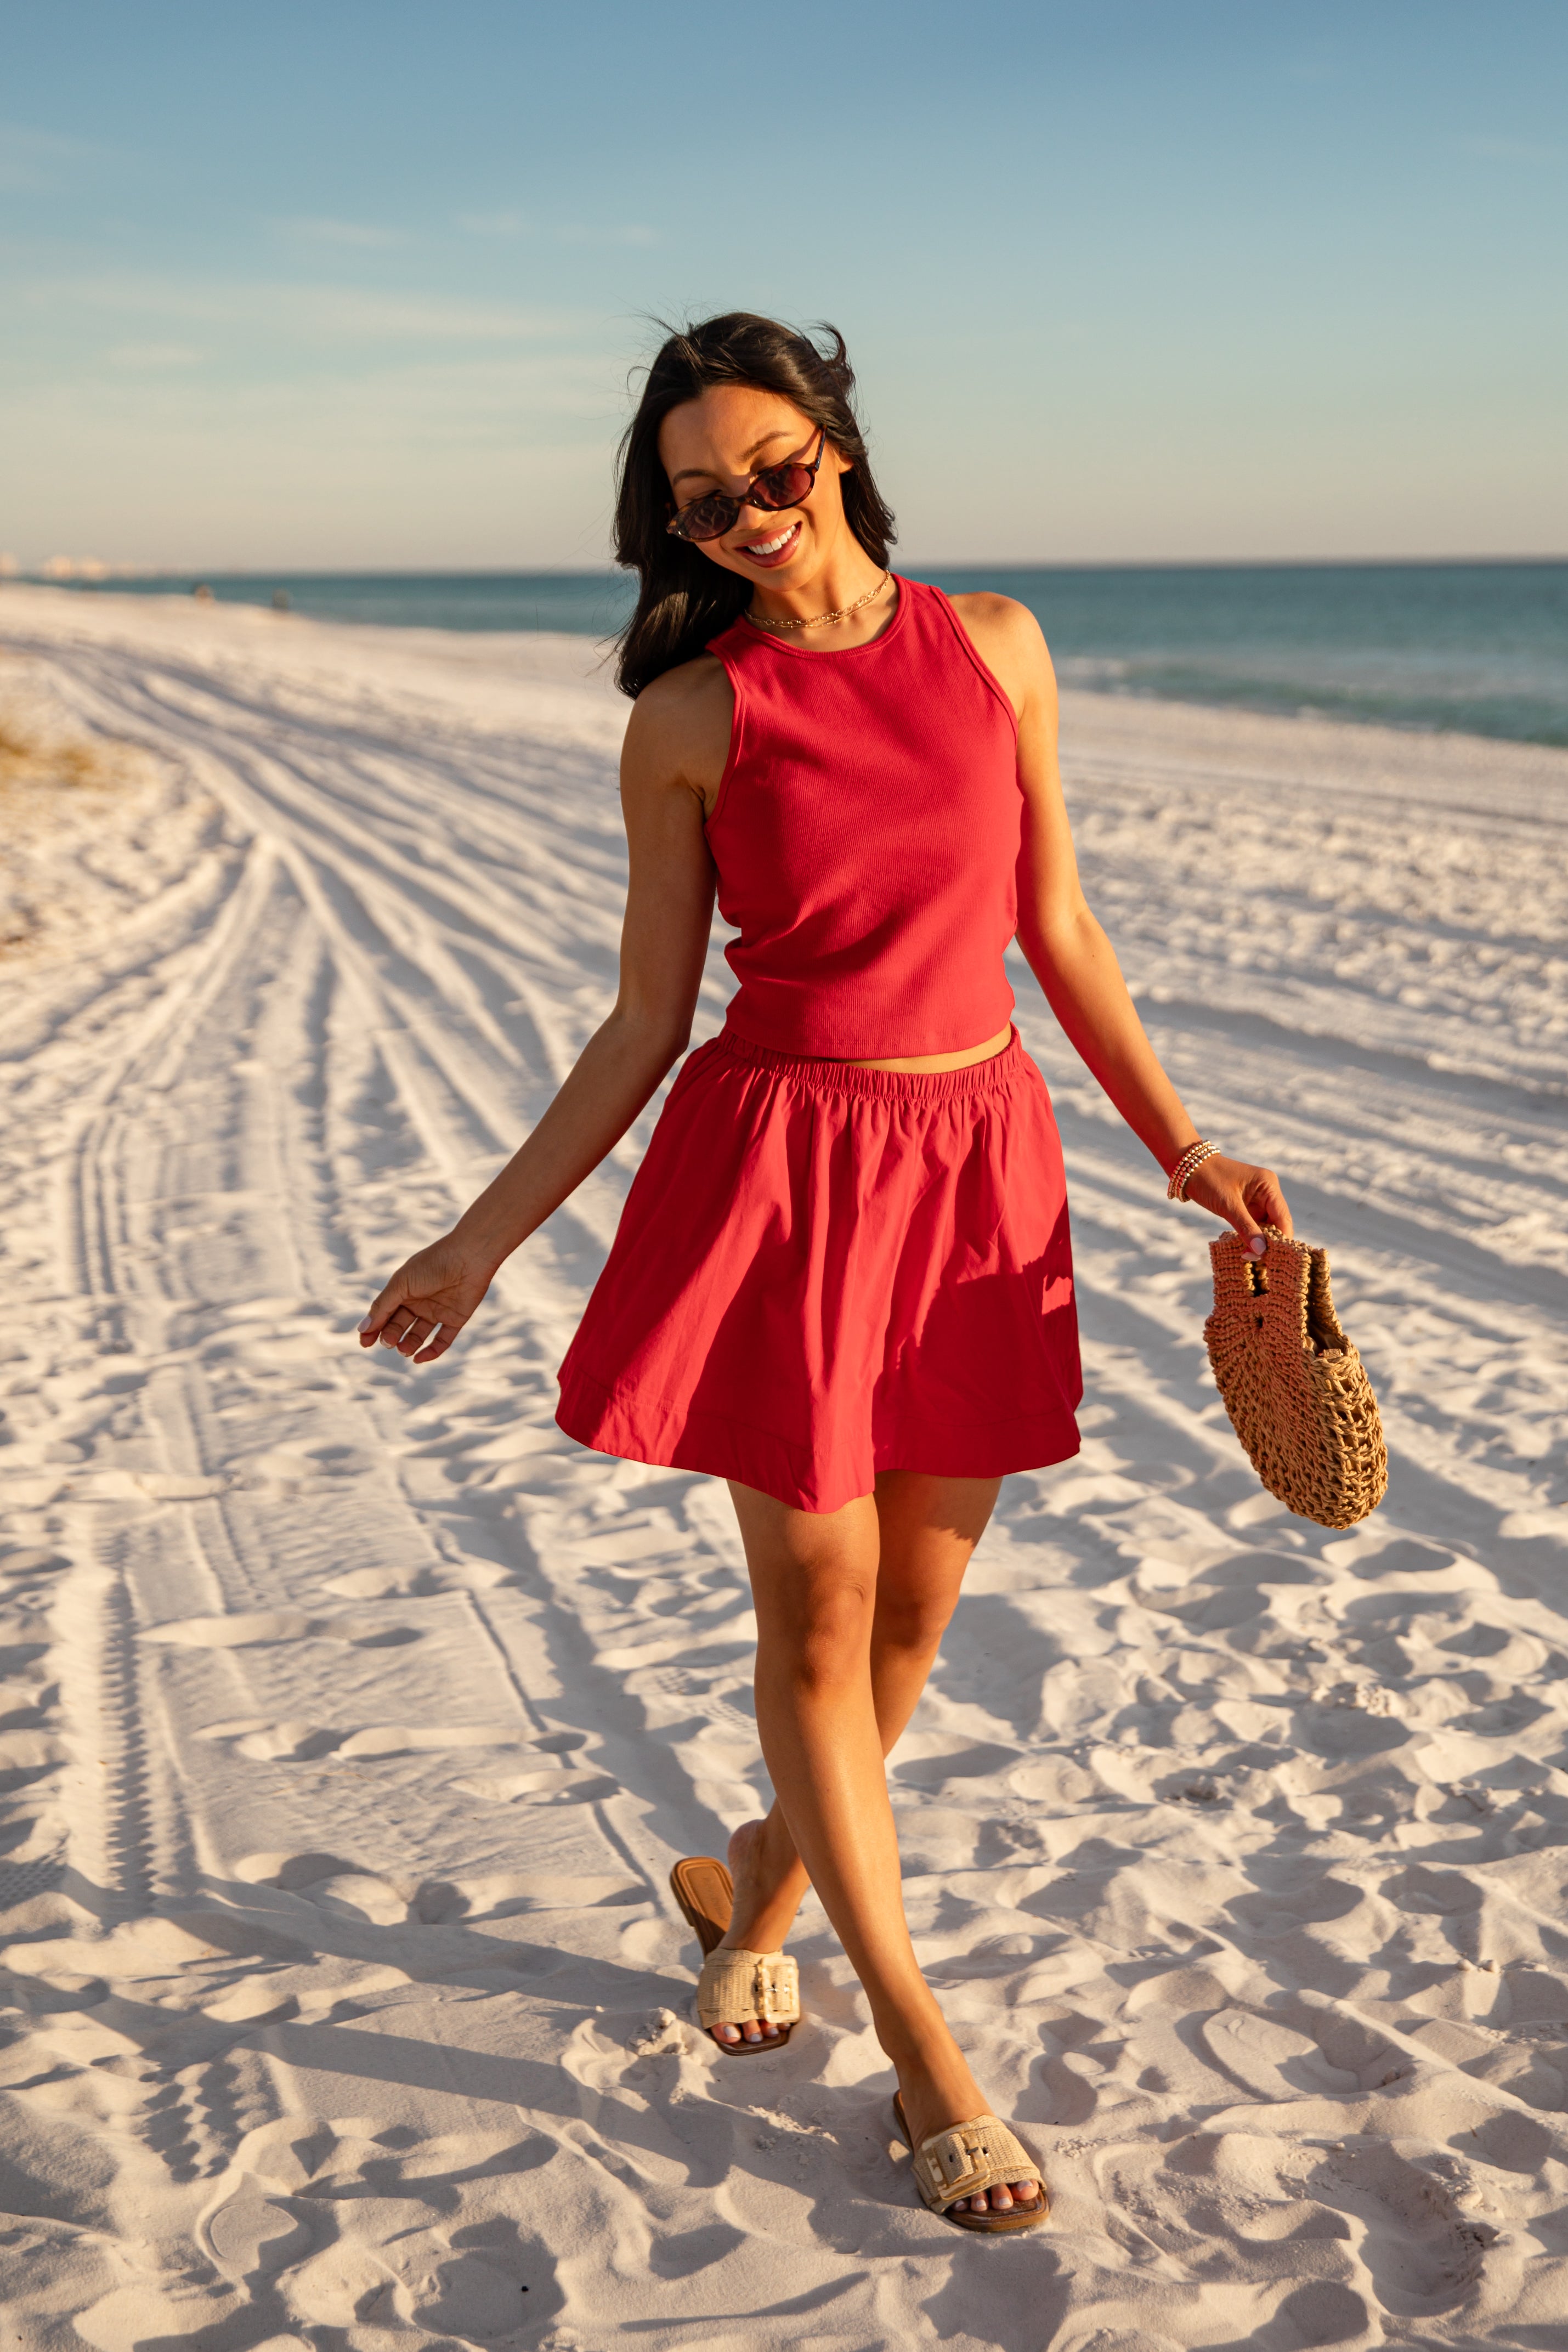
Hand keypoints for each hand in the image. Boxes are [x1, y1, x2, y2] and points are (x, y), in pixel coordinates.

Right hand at [357, 1235, 494, 1363]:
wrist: (469, 1256)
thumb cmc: (432, 1265)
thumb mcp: (401, 1284)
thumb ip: (382, 1307)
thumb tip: (363, 1329)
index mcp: (403, 1290)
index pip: (384, 1313)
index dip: (373, 1328)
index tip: (364, 1343)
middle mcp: (419, 1301)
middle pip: (399, 1325)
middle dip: (391, 1336)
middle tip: (388, 1342)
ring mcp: (438, 1311)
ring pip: (418, 1335)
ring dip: (408, 1345)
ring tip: (403, 1350)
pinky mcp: (456, 1319)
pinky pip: (442, 1340)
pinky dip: (431, 1352)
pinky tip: (419, 1359)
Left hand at [1182, 1154, 1292, 1252]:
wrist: (1188, 1167)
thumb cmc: (1208, 1179)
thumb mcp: (1228, 1205)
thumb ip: (1246, 1228)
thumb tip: (1261, 1251)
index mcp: (1268, 1185)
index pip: (1283, 1218)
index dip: (1280, 1240)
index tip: (1271, 1259)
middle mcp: (1267, 1191)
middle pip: (1277, 1224)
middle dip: (1269, 1243)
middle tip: (1259, 1262)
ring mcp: (1258, 1199)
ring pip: (1266, 1227)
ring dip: (1260, 1242)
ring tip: (1252, 1259)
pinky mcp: (1247, 1206)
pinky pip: (1254, 1225)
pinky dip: (1251, 1237)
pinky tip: (1246, 1250)